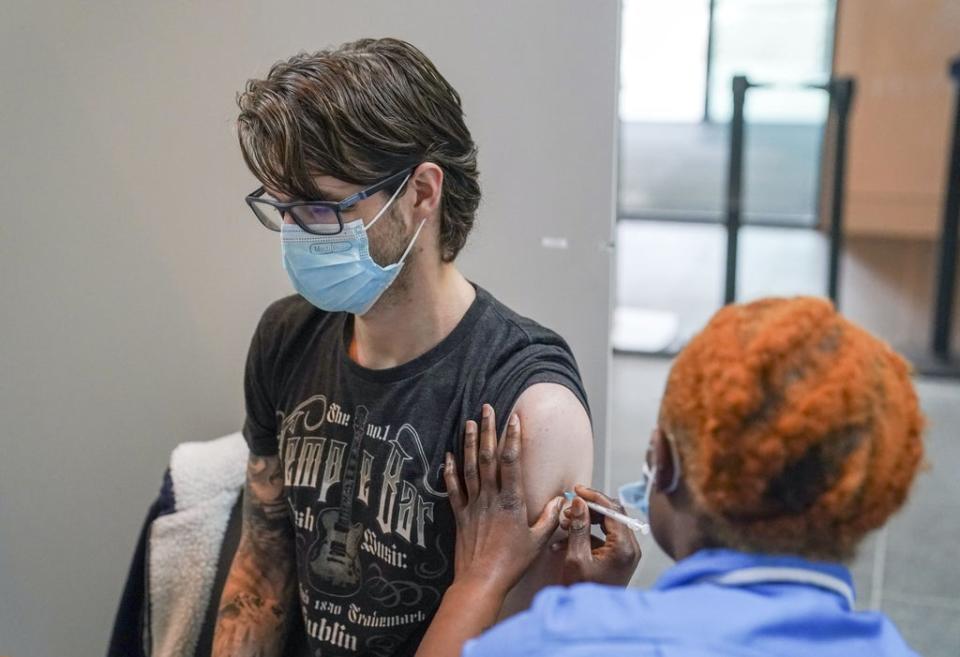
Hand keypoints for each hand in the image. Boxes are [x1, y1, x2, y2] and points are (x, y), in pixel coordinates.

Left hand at [443, 404, 563, 597]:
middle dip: (488, 430)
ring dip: (468, 443)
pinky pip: (453, 488)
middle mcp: (490, 497)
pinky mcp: (459, 515)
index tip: (513, 418)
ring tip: (468, 422)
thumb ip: (551, 517)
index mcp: (511, 501)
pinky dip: (449, 471)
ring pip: (469, 467)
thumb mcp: (539, 540)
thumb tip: (562, 499)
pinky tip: (448, 455)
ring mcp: (472, 505)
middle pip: (488, 457)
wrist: (481, 581)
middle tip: (486, 408)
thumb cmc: (512, 563)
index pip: (512, 462)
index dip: (512, 438)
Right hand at [556, 484, 640, 585]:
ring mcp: (625, 554)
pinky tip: (566, 539)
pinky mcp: (617, 559)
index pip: (613, 510)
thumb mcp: (577, 557)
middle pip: (612, 514)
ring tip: (566, 522)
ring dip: (586, 520)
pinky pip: (603, 538)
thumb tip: (579, 502)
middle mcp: (630, 548)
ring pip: (607, 524)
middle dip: (589, 508)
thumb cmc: (585, 592)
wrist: (590, 619)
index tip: (577, 490)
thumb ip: (579, 527)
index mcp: (624, 547)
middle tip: (570, 506)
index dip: (594, 497)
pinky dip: (586, 534)